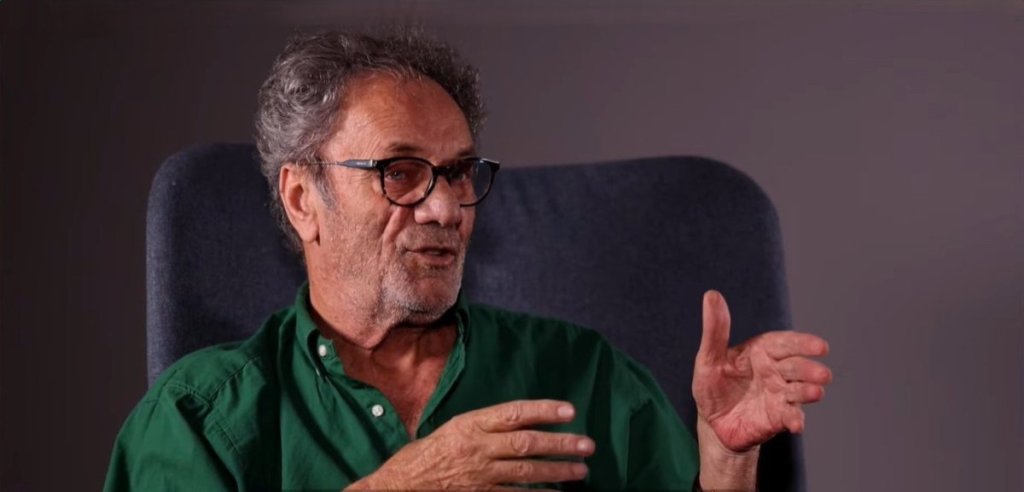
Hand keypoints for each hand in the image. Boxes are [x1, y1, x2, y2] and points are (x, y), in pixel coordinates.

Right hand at [347, 400, 594, 489]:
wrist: (397, 487)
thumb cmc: (423, 456)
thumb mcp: (452, 429)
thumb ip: (483, 427)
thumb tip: (519, 424)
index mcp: (470, 423)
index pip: (514, 413)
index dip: (544, 411)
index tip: (569, 410)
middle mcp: (477, 447)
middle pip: (526, 442)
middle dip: (560, 444)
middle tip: (587, 445)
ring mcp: (479, 475)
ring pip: (526, 471)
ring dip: (557, 471)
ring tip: (581, 470)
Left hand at [692, 290, 832, 452]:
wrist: (713, 424)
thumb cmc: (712, 386)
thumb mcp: (709, 359)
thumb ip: (715, 330)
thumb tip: (712, 295)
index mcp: (761, 351)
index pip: (784, 343)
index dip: (802, 344)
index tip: (820, 346)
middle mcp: (776, 371)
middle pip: (796, 366)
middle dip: (810, 369)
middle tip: (823, 374)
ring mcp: (780, 394)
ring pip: (799, 390)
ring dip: (809, 391)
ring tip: (816, 392)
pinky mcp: (779, 417)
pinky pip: (790, 416)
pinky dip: (795, 419)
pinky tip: (796, 424)